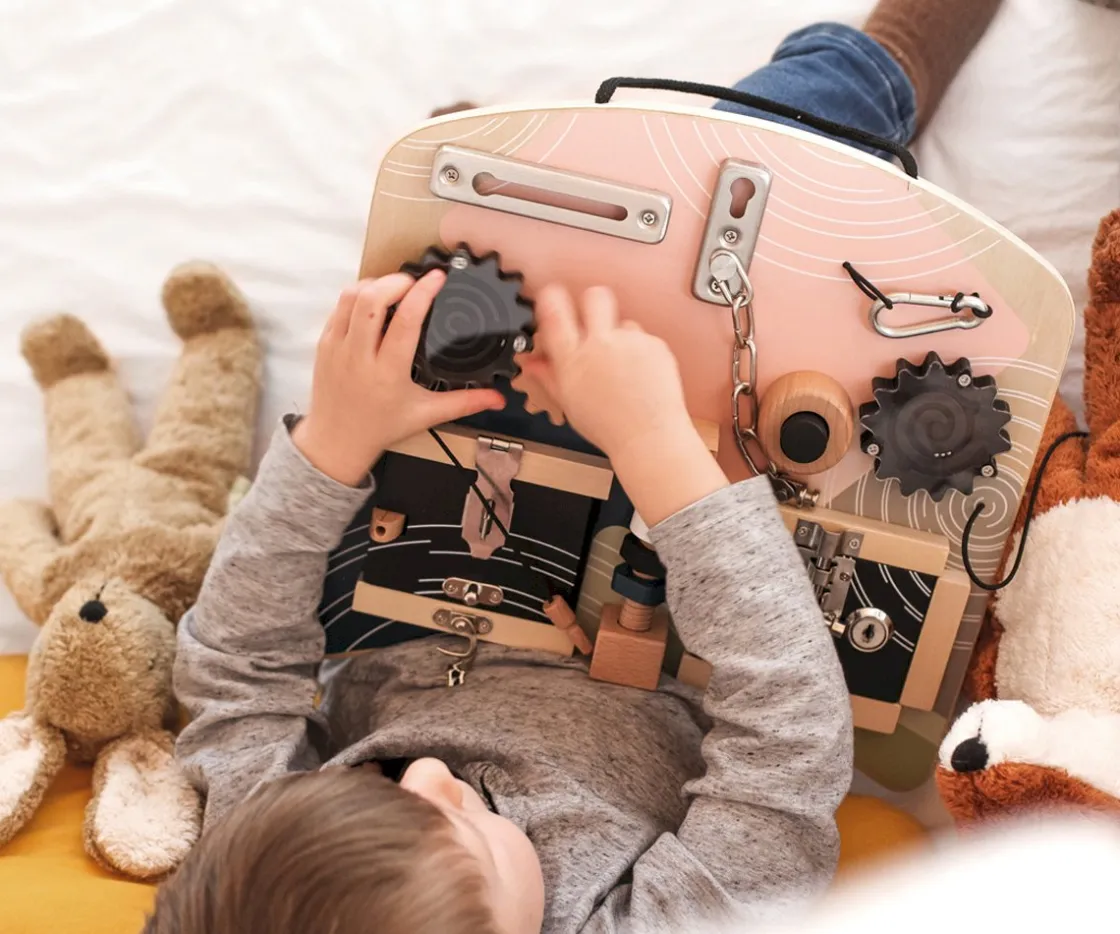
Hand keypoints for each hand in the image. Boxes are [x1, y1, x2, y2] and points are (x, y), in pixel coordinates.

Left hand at [293, 271, 504, 485]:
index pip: (406, 321)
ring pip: (351, 297)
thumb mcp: (426, 415)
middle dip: (396, 281)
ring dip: (375, 284)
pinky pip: (338, 307)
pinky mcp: (324, 344)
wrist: (337, 441)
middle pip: (372, 300)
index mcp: (388, 373)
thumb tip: (497, 398)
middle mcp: (359, 357)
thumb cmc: (380, 427)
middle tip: (415, 281)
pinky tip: (373, 300)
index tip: (437, 278)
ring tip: (394, 287)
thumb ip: (464, 402)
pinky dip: (357, 295)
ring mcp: (337, 348)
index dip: (423, 293)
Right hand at [520, 285, 726, 524]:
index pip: (555, 312)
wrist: (648, 437)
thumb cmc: (608, 427)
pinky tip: (639, 375)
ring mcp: (630, 342)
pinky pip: (643, 338)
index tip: (551, 296)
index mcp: (573, 358)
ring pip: (622, 322)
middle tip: (592, 319)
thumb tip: (530, 361)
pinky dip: (640, 352)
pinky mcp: (654, 345)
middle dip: (592, 302)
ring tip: (622, 367)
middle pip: (595, 297)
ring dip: (619, 337)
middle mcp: (601, 344)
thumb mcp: (569, 402)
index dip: (550, 297)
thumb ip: (548, 375)